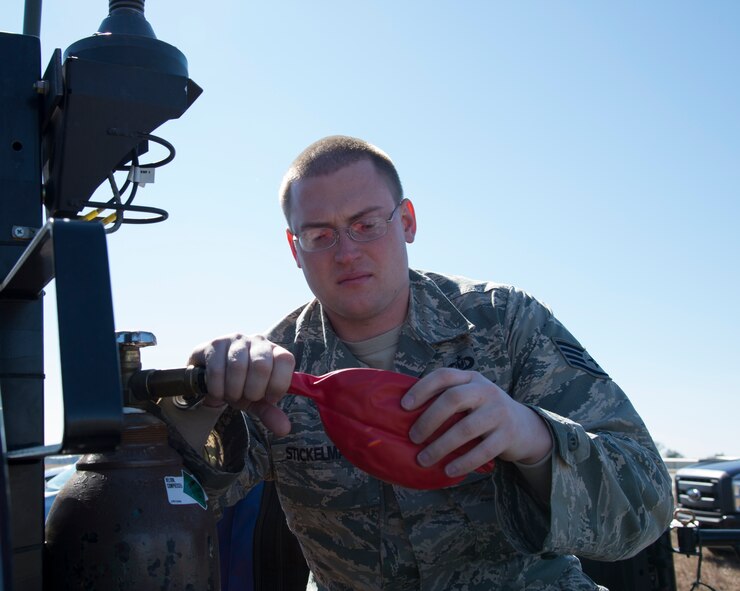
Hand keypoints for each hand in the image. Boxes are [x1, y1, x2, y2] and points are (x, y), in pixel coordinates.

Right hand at [188, 333, 294, 435]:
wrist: (212, 375)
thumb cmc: (241, 386)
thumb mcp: (258, 401)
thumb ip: (270, 413)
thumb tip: (284, 429)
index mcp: (275, 352)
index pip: (286, 361)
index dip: (277, 385)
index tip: (267, 397)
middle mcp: (258, 341)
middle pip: (261, 366)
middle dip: (252, 391)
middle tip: (246, 397)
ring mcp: (236, 340)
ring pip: (237, 367)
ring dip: (233, 391)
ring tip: (231, 395)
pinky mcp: (215, 344)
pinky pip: (216, 369)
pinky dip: (217, 389)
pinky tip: (217, 392)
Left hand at [400, 368, 552, 477]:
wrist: (525, 428)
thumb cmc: (484, 412)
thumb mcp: (470, 397)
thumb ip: (446, 399)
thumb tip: (405, 414)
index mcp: (471, 378)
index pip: (444, 375)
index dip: (422, 388)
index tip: (404, 406)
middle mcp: (486, 390)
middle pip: (453, 399)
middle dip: (428, 419)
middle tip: (413, 437)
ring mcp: (499, 412)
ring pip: (466, 428)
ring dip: (441, 446)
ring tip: (424, 459)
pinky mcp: (508, 435)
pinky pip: (482, 450)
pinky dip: (463, 462)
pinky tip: (448, 470)